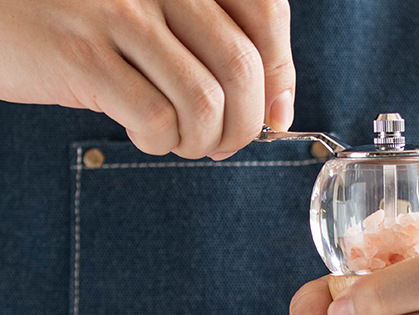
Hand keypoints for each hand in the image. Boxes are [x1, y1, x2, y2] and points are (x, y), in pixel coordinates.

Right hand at [0, 0, 293, 158]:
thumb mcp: (154, 9)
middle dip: (244, 125)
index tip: (275, 116)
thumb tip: (276, 109)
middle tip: (222, 142)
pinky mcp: (83, 54)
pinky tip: (143, 133)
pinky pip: (157, 120)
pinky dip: (161, 143)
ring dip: (202, 141)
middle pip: (242, 69)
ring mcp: (117, 11)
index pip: (265, 14)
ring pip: (205, 102)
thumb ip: (211, 40)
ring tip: (180, 140)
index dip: (281, 76)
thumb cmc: (83, 17)